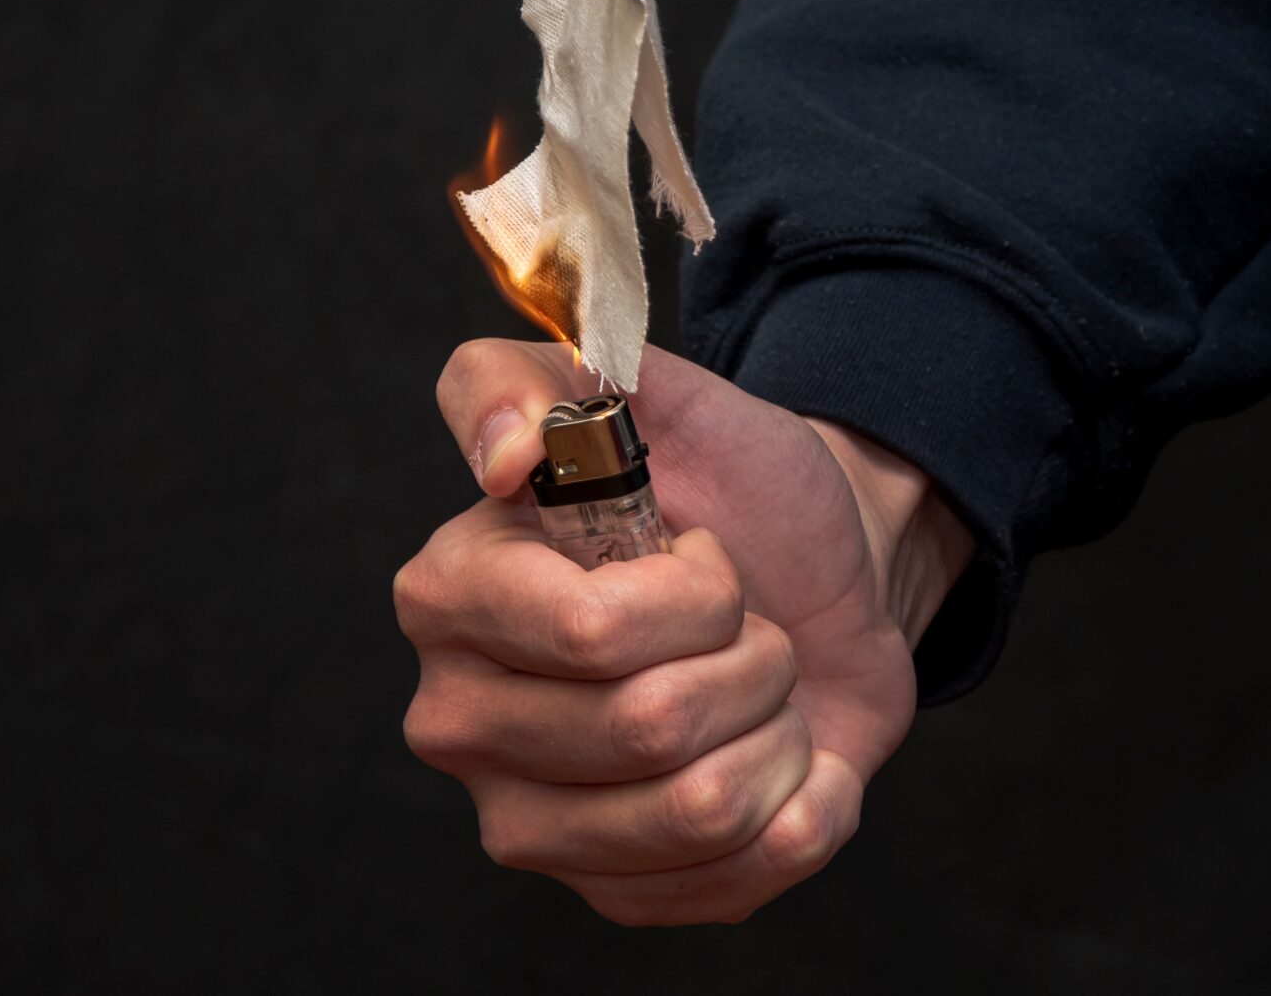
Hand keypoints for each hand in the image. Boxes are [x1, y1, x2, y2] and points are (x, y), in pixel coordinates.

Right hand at [394, 339, 971, 924]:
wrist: (823, 575)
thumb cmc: (728, 486)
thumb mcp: (649, 390)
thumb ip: (535, 377)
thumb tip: (502, 457)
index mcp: (447, 596)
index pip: (592, 633)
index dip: (694, 591)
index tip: (701, 548)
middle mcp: (460, 720)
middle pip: (652, 727)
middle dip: (747, 656)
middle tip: (741, 619)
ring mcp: (529, 823)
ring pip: (702, 809)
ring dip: (774, 727)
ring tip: (755, 679)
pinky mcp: (612, 893)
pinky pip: (744, 874)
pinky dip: (804, 802)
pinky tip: (775, 753)